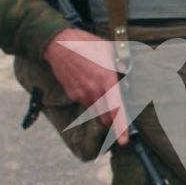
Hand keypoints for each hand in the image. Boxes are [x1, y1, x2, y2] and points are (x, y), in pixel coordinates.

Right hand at [43, 27, 129, 142]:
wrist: (59, 44)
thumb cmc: (86, 44)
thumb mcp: (109, 51)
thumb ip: (120, 66)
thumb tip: (127, 75)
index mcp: (106, 80)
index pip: (116, 109)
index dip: (121, 128)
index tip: (123, 140)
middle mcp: (94, 91)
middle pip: (106, 117)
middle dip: (113, 121)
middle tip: (118, 120)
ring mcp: (81, 94)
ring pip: (96, 111)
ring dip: (102, 109)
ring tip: (102, 92)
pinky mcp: (72, 94)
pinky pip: (85, 102)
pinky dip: (90, 99)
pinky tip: (89, 84)